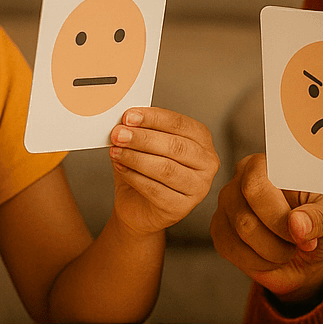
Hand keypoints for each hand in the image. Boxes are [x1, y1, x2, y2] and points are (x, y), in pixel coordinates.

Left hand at [108, 108, 220, 234]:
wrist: (140, 207)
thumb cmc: (147, 172)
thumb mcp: (146, 145)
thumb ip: (142, 130)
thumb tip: (127, 120)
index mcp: (202, 140)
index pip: (180, 124)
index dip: (153, 118)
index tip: (129, 116)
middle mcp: (206, 163)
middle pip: (175, 146)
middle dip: (143, 138)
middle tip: (119, 134)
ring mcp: (198, 187)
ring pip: (166, 168)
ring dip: (136, 157)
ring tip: (116, 151)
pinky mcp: (182, 207)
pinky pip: (155, 189)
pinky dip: (134, 176)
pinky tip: (121, 168)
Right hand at [210, 153, 322, 304]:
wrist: (313, 252)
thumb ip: (321, 216)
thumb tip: (296, 224)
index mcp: (271, 163)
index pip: (256, 186)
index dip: (279, 218)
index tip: (304, 235)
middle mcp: (243, 177)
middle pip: (246, 216)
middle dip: (278, 240)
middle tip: (300, 243)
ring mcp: (228, 203)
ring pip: (240, 235)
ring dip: (272, 253)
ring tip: (288, 247)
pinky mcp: (220, 228)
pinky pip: (230, 250)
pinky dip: (258, 262)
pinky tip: (271, 256)